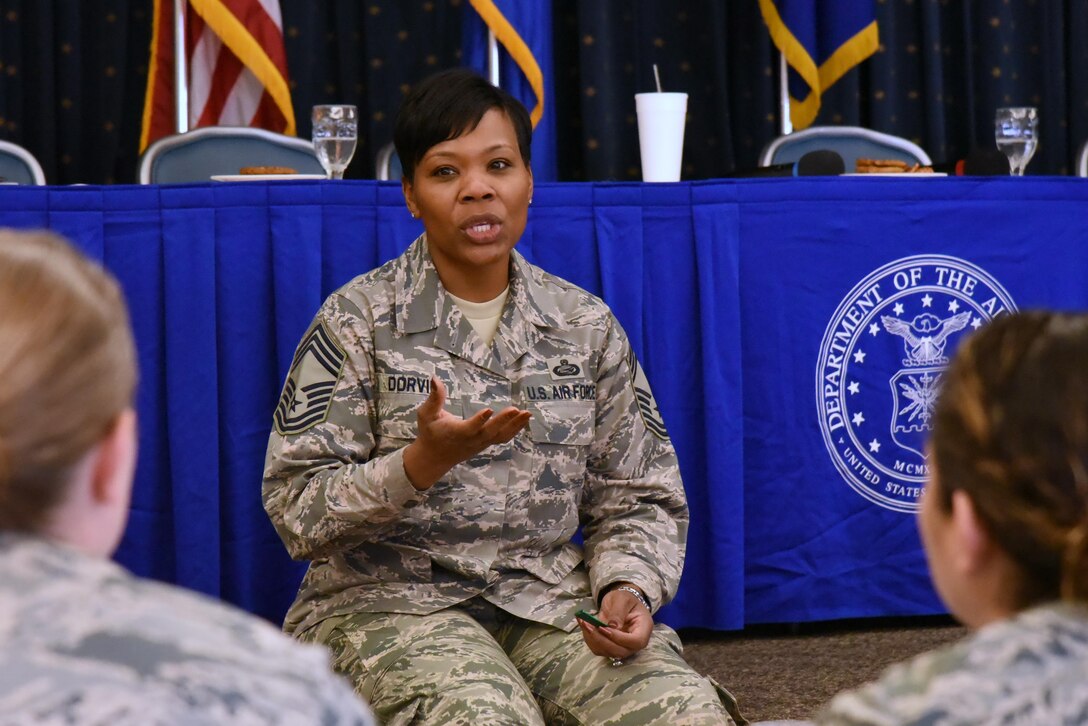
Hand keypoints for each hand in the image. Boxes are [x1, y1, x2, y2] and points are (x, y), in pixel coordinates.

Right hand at [402, 376, 530, 489]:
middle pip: (490, 432)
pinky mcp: (486, 444)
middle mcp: (472, 439)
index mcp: (457, 432)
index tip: (489, 410)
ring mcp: (481, 443)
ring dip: (515, 425)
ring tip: (527, 413)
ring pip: (500, 436)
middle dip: (503, 421)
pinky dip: (515, 429)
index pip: (470, 427)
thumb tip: (434, 378)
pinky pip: (503, 438)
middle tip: (516, 409)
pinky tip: (524, 419)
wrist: (434, 458)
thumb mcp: (426, 414)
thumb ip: (434, 398)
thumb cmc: (430, 433)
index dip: (479, 420)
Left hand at [577, 584, 652, 660]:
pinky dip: (590, 640)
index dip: (619, 638)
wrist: (621, 603)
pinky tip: (584, 626)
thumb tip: (612, 627)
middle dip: (602, 640)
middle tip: (588, 625)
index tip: (603, 628)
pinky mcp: (611, 648)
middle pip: (621, 651)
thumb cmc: (625, 599)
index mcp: (644, 629)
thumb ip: (618, 612)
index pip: (636, 641)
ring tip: (584, 623)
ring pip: (608, 652)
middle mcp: (635, 643)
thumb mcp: (622, 599)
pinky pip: (599, 649)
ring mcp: (623, 647)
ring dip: (593, 640)